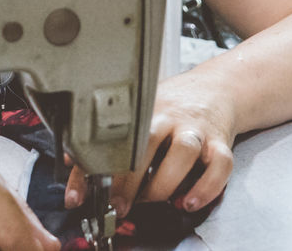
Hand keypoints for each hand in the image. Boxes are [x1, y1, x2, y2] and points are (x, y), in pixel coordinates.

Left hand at [64, 73, 235, 217]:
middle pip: (146, 143)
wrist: (217, 87)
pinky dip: (206, 187)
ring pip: (184, 151)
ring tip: (155, 201)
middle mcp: (169, 117)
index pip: (109, 139)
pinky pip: (219, 166)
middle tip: (117, 204)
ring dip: (166, 182)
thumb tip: (71, 160)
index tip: (78, 196)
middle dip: (129, 179)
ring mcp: (196, 129)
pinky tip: (189, 202)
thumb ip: (107, 139)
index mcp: (142, 111)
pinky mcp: (220, 142)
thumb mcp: (139, 112)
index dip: (90, 169)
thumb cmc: (173, 104)